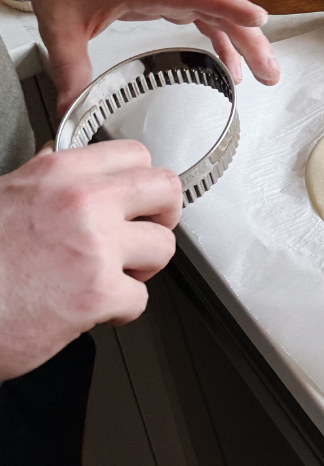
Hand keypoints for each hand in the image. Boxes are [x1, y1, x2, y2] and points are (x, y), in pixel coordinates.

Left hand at [0, 0, 279, 112]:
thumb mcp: (60, 26)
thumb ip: (69, 69)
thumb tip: (69, 112)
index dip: (227, 6)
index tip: (258, 20)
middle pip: (218, 8)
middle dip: (248, 39)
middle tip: (269, 72)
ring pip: (218, 14)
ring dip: (244, 42)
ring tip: (266, 76)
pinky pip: (206, 18)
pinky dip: (222, 41)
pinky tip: (232, 69)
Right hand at [0, 140, 180, 378]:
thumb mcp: (7, 193)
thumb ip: (48, 177)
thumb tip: (71, 162)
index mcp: (59, 172)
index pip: (135, 154)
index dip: (139, 181)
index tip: (136, 200)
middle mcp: (82, 201)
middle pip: (165, 190)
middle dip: (160, 216)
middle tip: (143, 234)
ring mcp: (93, 247)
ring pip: (163, 246)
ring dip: (142, 267)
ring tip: (113, 276)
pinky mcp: (96, 294)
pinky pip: (141, 300)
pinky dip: (120, 311)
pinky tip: (92, 310)